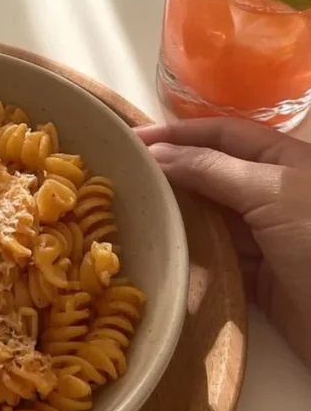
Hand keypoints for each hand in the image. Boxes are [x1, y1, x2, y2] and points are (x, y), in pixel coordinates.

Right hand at [137, 117, 310, 367]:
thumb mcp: (270, 192)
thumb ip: (212, 170)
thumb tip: (158, 153)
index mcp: (286, 160)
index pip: (223, 134)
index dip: (178, 132)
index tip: (131, 140)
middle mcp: (276, 194)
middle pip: (213, 174)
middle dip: (172, 174)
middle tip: (123, 178)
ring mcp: (269, 237)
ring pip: (212, 219)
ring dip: (178, 217)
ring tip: (133, 214)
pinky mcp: (262, 278)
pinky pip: (217, 261)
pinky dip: (192, 258)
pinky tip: (161, 254)